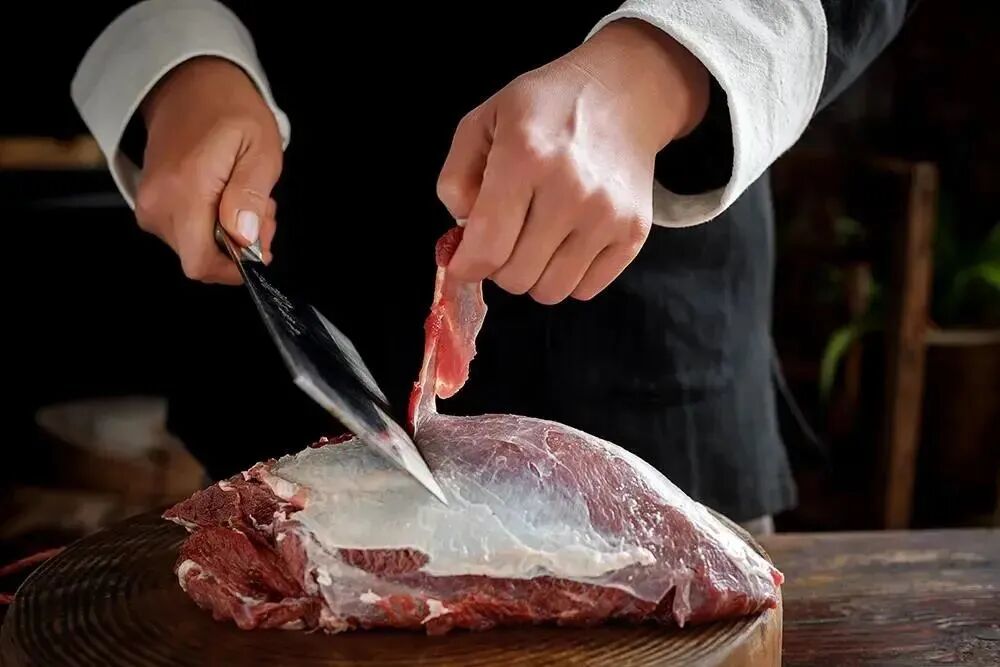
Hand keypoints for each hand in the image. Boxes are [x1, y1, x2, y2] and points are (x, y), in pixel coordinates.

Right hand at [136, 57, 282, 283]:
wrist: (189, 83)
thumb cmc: (228, 110)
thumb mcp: (259, 147)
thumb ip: (249, 195)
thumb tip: (243, 237)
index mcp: (184, 189)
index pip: (200, 262)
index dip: (234, 268)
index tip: (260, 249)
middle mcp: (158, 202)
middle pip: (200, 258)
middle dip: (238, 248)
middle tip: (261, 211)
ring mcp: (149, 204)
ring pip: (194, 247)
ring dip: (228, 235)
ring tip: (245, 197)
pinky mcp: (150, 203)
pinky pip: (184, 232)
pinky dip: (212, 224)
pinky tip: (227, 197)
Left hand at [437, 19, 708, 303]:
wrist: (624, 93)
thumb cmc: (545, 108)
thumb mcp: (484, 121)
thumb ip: (456, 177)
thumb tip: (463, 234)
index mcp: (524, 157)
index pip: (488, 246)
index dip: (467, 266)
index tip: (464, 263)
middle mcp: (570, 190)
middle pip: (516, 276)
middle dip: (499, 266)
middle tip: (504, 239)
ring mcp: (607, 215)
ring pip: (551, 292)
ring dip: (534, 276)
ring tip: (535, 243)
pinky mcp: (634, 232)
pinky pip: (585, 290)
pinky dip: (568, 278)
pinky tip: (566, 244)